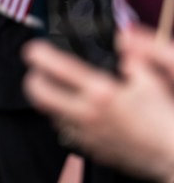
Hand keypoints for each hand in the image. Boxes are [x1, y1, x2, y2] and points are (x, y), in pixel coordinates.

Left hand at [23, 32, 173, 180]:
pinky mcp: (90, 147)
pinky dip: (67, 118)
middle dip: (34, 79)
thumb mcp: (153, 80)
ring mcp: (86, 133)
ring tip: (62, 90)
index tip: (33, 49)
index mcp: (101, 92)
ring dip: (51, 100)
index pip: (56, 68)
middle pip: (37, 93)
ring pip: (49, 113)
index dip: (38, 54)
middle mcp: (87, 113)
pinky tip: (80, 111)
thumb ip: (135, 55)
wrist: (172, 154)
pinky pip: (67, 130)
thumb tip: (123, 38)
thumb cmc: (165, 118)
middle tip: (40, 72)